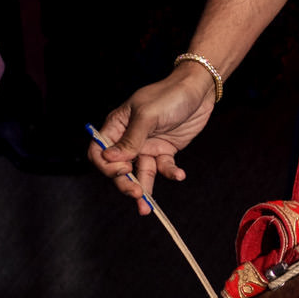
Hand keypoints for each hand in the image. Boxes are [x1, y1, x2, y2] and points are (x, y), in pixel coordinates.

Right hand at [93, 65, 218, 213]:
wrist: (199, 90)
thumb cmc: (169, 95)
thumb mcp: (147, 115)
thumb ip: (130, 139)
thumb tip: (109, 157)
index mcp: (117, 126)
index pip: (99, 151)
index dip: (106, 165)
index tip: (121, 170)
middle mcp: (129, 139)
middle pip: (119, 168)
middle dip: (125, 183)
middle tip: (136, 195)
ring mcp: (147, 146)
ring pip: (140, 173)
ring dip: (144, 189)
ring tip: (147, 208)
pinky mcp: (165, 151)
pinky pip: (163, 168)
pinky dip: (170, 174)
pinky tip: (179, 175)